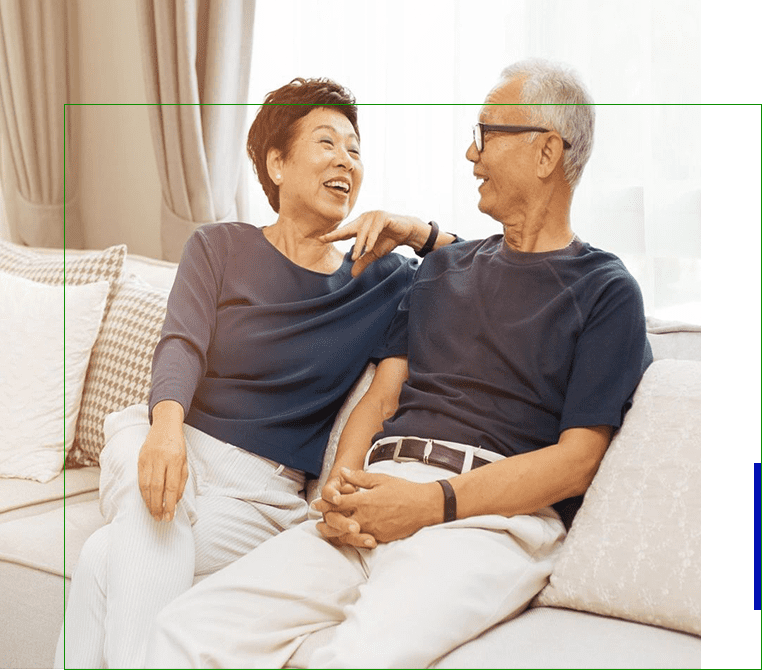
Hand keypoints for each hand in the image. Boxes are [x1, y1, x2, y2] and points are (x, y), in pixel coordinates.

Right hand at [137, 425, 187, 521]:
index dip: (170, 503)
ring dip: (149, 502)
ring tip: (153, 513)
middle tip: (160, 519)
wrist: (165, 425)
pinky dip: (143, 493)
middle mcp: (160, 459)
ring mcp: (148, 459)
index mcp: (175, 459)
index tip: (170, 516)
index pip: (171, 486)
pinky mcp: (140, 459)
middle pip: (157, 488)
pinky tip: (147, 501)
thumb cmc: (177, 445)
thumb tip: (175, 500)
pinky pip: (140, 480)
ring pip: (146, 485)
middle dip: (158, 506)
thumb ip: (181, 480)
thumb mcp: (185, 461)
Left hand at [317, 468, 439, 543]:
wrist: (424, 507)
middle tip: (317, 523)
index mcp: (364, 501)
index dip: (324, 503)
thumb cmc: (404, 490)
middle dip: (326, 522)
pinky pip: (361, 541)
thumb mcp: (380, 479)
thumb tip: (342, 472)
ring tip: (328, 532)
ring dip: (336, 533)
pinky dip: (352, 540)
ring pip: (347, 535)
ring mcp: (373, 529)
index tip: (316, 504)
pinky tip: (347, 538)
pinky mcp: (380, 538)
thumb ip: (359, 478)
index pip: (337, 503)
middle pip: (338, 523)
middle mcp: (366, 517)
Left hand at [320, 211, 427, 275]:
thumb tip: (353, 275)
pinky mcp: (383, 217)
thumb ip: (362, 261)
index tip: (320, 238)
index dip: (333, 235)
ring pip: (362, 232)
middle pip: (348, 229)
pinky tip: (369, 248)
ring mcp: (373, 216)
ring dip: (358, 245)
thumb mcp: (373, 253)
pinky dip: (371, 239)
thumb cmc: (389, 239)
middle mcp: (364, 218)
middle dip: (337, 234)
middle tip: (325, 239)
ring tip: (354, 257)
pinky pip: (375, 229)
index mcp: (360, 225)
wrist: (406, 232)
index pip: (344, 231)